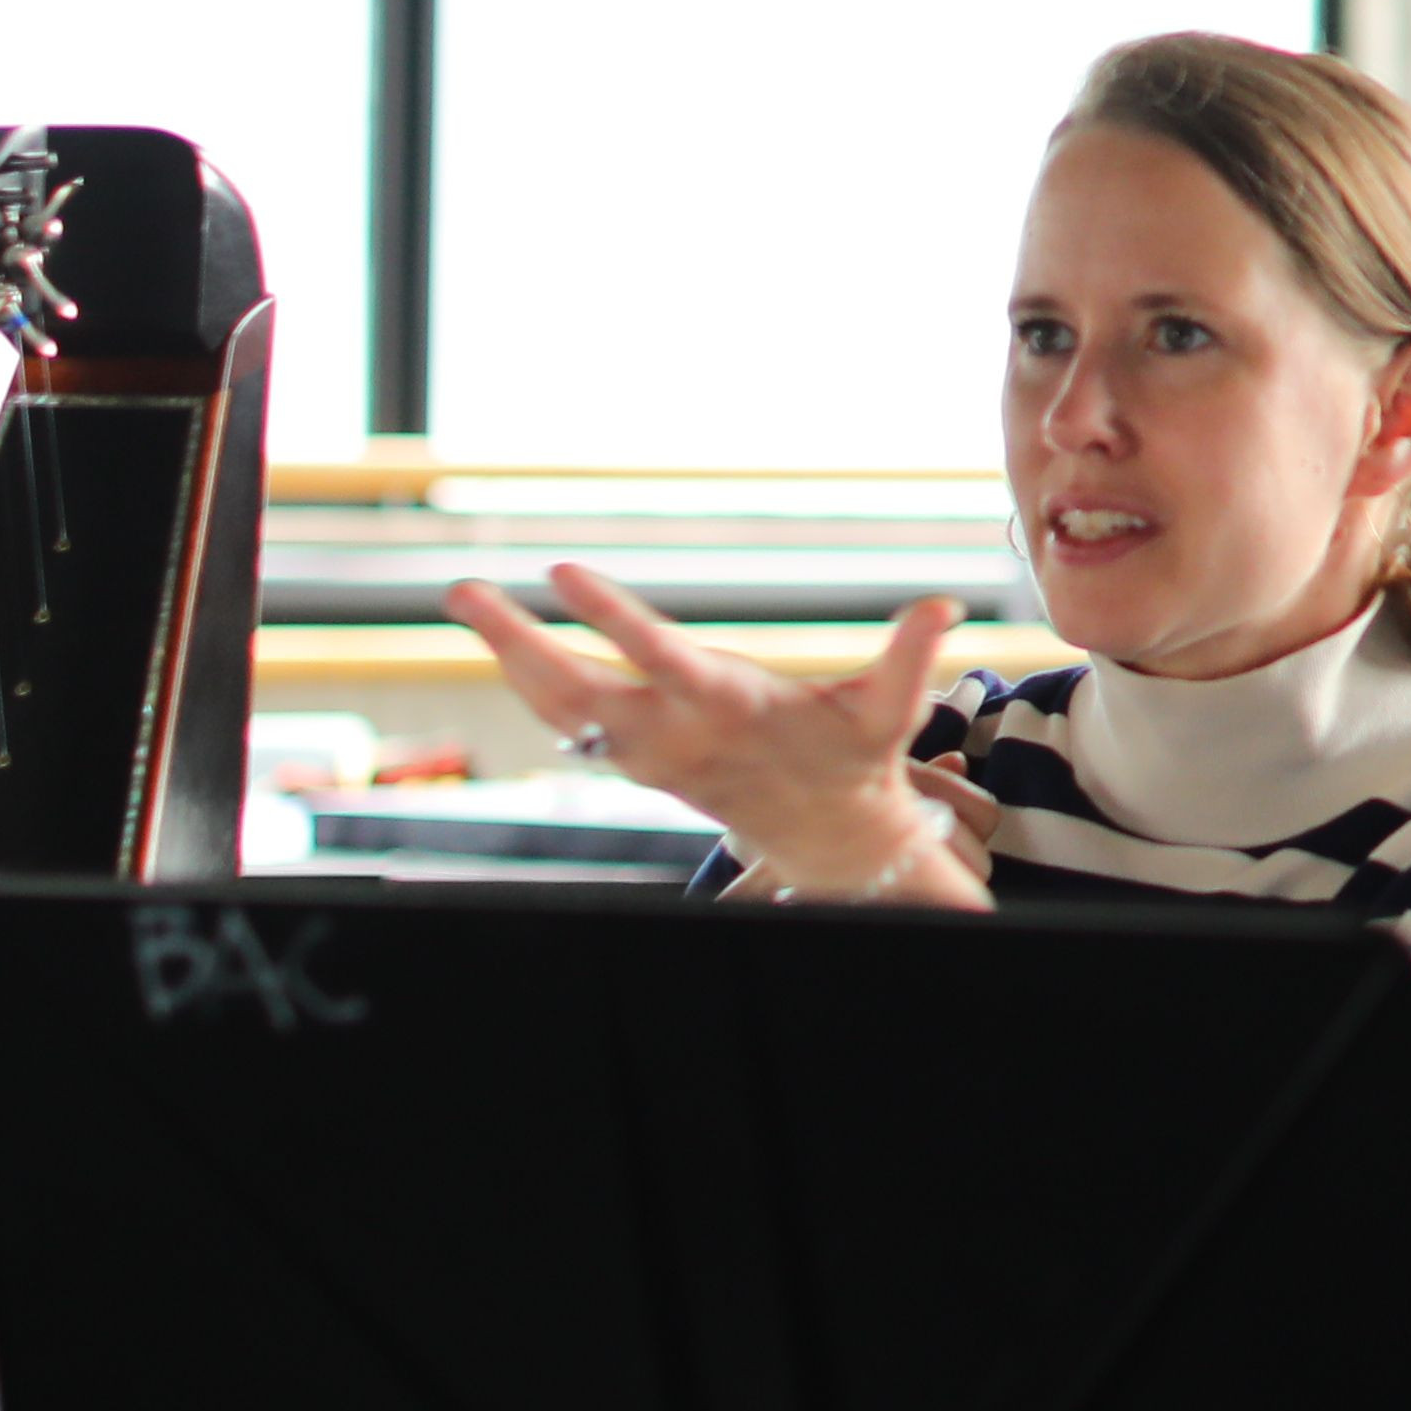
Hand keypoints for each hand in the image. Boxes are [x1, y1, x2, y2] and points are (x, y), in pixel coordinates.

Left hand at [438, 567, 991, 906]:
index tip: (562, 574)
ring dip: (510, 656)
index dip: (611, 618)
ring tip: (469, 601)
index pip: (660, 657)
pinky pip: (566, 719)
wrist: (824, 837)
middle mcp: (675, 735)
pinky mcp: (636, 760)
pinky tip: (500, 642)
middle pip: (576, 689)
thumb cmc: (855, 758)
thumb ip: (911, 656)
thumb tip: (945, 605)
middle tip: (465, 591)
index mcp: (730, 709)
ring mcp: (647, 753)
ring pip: (559, 706)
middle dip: (517, 641)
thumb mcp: (889, 711)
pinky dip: (528, 682)